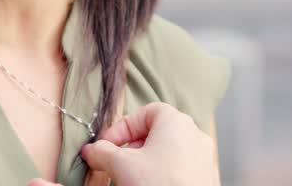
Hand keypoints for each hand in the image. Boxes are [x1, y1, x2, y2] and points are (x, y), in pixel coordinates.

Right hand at [30, 102, 220, 185]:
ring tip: (127, 181)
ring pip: (165, 154)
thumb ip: (101, 153)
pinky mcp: (203, 179)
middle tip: (113, 166)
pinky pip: (177, 170)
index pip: (145, 112)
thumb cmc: (159, 185)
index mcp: (176, 122)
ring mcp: (202, 159)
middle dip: (129, 149)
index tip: (106, 147)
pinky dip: (159, 176)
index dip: (122, 128)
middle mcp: (194, 135)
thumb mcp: (121, 165)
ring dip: (143, 164)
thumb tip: (88, 150)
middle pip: (155, 134)